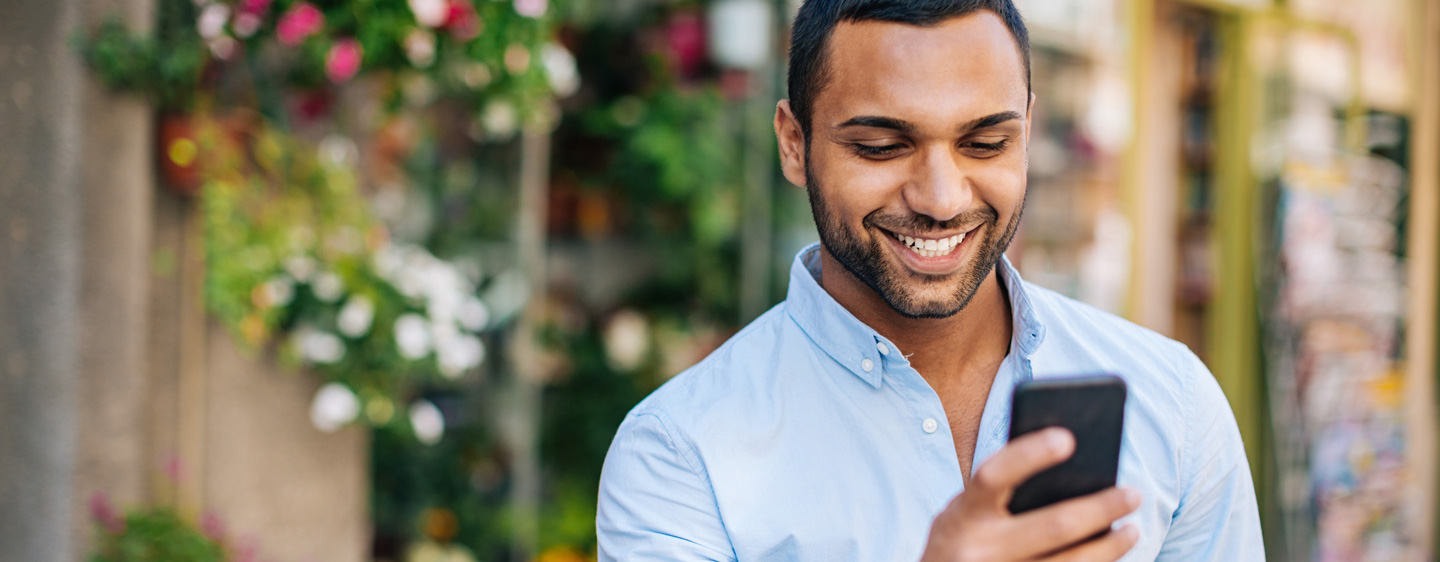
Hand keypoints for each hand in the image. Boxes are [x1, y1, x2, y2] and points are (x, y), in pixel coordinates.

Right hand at [918, 428, 1141, 561]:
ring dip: (1110, 546)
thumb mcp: (965, 513)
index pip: (993, 475)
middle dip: (1101, 507)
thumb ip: (1000, 493)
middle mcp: (979, 551)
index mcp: (963, 516)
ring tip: (1132, 529)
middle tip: (1132, 493)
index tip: (1068, 437)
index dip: (1028, 454)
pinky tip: (1110, 556)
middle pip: (1053, 526)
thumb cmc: (961, 540)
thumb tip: (1071, 468)